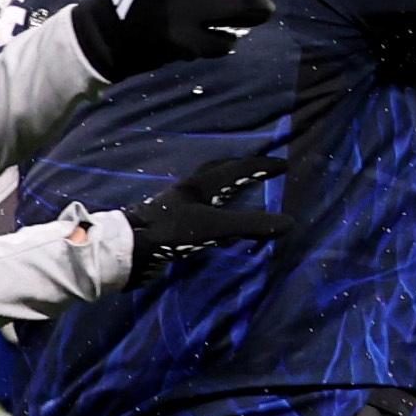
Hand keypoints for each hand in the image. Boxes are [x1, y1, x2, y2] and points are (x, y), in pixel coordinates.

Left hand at [123, 155, 285, 282]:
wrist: (126, 251)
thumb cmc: (170, 232)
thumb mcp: (215, 227)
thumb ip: (250, 224)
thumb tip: (289, 223)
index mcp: (200, 185)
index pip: (236, 169)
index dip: (261, 166)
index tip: (284, 165)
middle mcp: (188, 191)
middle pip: (217, 171)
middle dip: (239, 168)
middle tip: (259, 169)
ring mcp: (176, 207)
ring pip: (207, 190)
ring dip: (226, 187)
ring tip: (241, 191)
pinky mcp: (170, 224)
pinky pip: (200, 210)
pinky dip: (216, 209)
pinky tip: (218, 220)